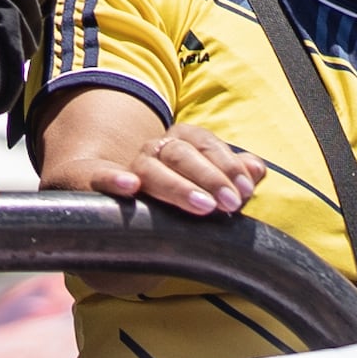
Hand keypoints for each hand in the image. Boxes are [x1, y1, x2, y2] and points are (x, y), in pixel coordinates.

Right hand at [79, 123, 270, 219]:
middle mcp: (154, 150)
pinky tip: (130, 187)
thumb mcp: (207, 188)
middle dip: (210, 178)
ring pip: (152, 170)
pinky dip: (114, 180)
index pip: (205, 144)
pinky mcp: (97, 182)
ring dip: (178, 187)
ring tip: (204, 207)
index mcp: (180, 143)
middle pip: (182, 154)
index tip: (246, 190)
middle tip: (232, 203)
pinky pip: (103, 178)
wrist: (116, 214)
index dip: (228, 164)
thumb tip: (258, 169)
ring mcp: (127, 167)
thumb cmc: (175, 200)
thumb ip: (231, 177)